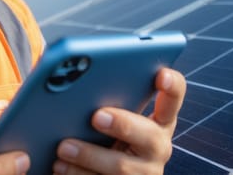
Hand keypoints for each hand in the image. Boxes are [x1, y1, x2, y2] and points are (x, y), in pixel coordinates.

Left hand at [53, 68, 186, 173]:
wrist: (99, 172)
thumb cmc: (100, 134)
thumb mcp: (108, 114)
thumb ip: (102, 95)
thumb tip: (65, 67)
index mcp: (159, 120)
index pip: (173, 98)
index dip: (172, 85)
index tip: (161, 74)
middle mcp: (158, 147)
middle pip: (150, 136)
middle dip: (123, 124)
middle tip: (96, 116)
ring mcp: (145, 173)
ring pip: (122, 167)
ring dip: (90, 155)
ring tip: (63, 146)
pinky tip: (59, 166)